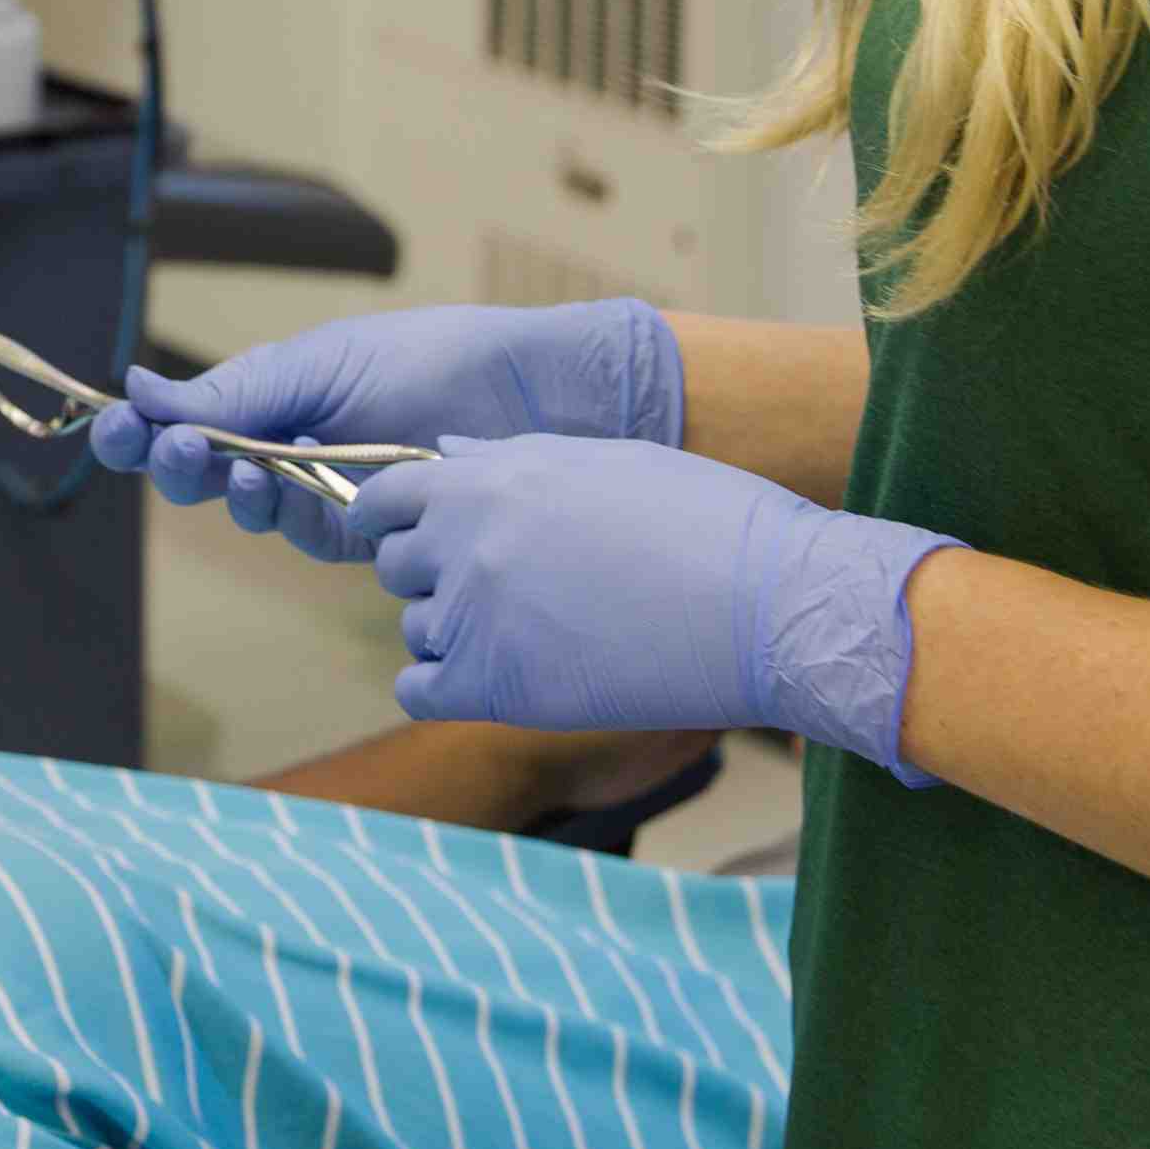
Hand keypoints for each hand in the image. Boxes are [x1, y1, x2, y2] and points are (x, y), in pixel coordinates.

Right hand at [90, 299, 684, 562]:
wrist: (539, 395)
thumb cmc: (438, 359)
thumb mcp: (326, 363)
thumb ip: (239, 390)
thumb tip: (138, 390)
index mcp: (277, 394)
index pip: (189, 418)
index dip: (142, 430)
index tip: (107, 427)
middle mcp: (293, 447)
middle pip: (207, 471)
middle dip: (178, 464)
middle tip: (171, 449)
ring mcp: (328, 494)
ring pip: (251, 508)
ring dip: (230, 488)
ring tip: (232, 463)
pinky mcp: (368, 535)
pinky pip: (305, 533)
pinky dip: (283, 512)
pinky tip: (277, 485)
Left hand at [357, 435, 958, 779]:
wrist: (767, 604)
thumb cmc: (705, 521)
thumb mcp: (603, 461)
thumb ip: (509, 459)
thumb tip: (447, 455)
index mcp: (485, 479)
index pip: (383, 498)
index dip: (396, 517)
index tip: (420, 534)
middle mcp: (464, 542)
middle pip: (397, 565)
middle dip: (436, 574)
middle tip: (509, 588)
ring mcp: (474, 616)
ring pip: (418, 629)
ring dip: (457, 633)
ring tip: (538, 632)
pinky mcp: (496, 688)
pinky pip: (420, 693)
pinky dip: (447, 689)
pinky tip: (503, 679)